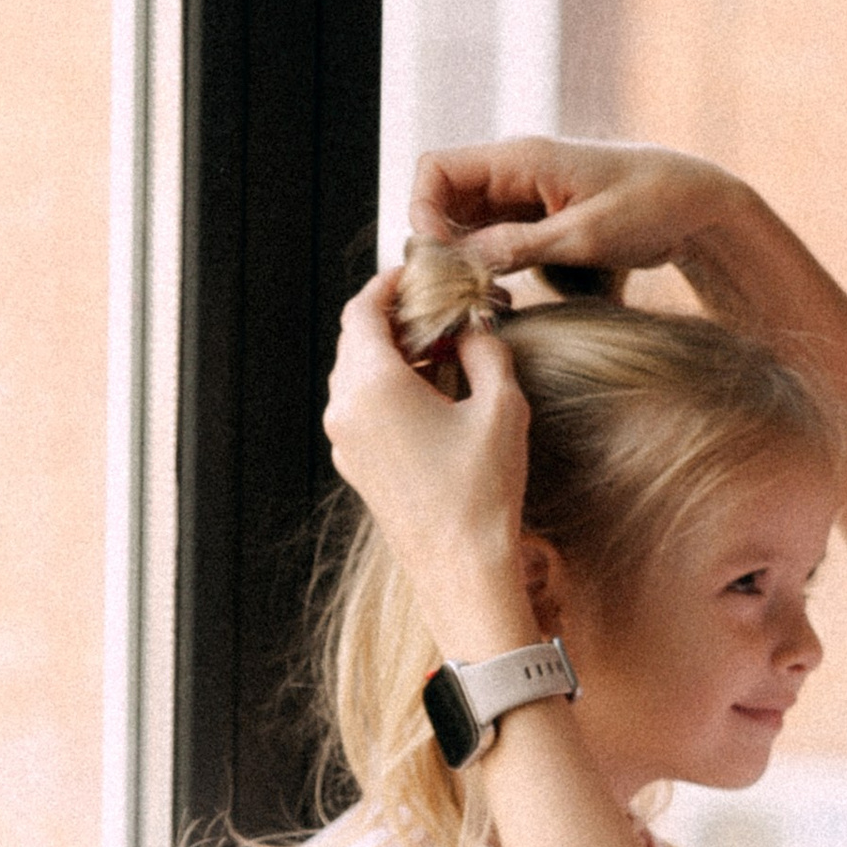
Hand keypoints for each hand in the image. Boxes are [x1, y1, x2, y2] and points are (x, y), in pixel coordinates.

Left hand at [323, 274, 540, 662]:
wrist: (462, 570)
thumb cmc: (483, 492)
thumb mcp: (502, 407)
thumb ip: (486, 351)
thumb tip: (473, 328)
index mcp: (373, 384)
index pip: (362, 309)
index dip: (388, 285)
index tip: (415, 277)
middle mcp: (346, 408)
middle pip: (356, 339)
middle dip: (394, 319)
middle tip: (438, 314)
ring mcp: (344, 441)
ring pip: (355, 374)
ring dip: (391, 355)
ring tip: (440, 356)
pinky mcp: (355, 466)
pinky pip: (361, 409)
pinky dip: (387, 390)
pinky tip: (430, 398)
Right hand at [411, 135, 745, 291]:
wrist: (699, 205)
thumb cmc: (652, 206)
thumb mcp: (587, 235)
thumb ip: (522, 246)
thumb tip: (463, 259)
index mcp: (521, 158)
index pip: (436, 170)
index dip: (424, 213)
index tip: (443, 261)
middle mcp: (514, 173)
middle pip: (444, 202)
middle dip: (443, 247)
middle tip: (462, 293)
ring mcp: (524, 197)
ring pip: (466, 227)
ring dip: (467, 264)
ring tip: (487, 301)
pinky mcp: (538, 221)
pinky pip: (495, 242)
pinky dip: (492, 269)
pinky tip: (508, 297)